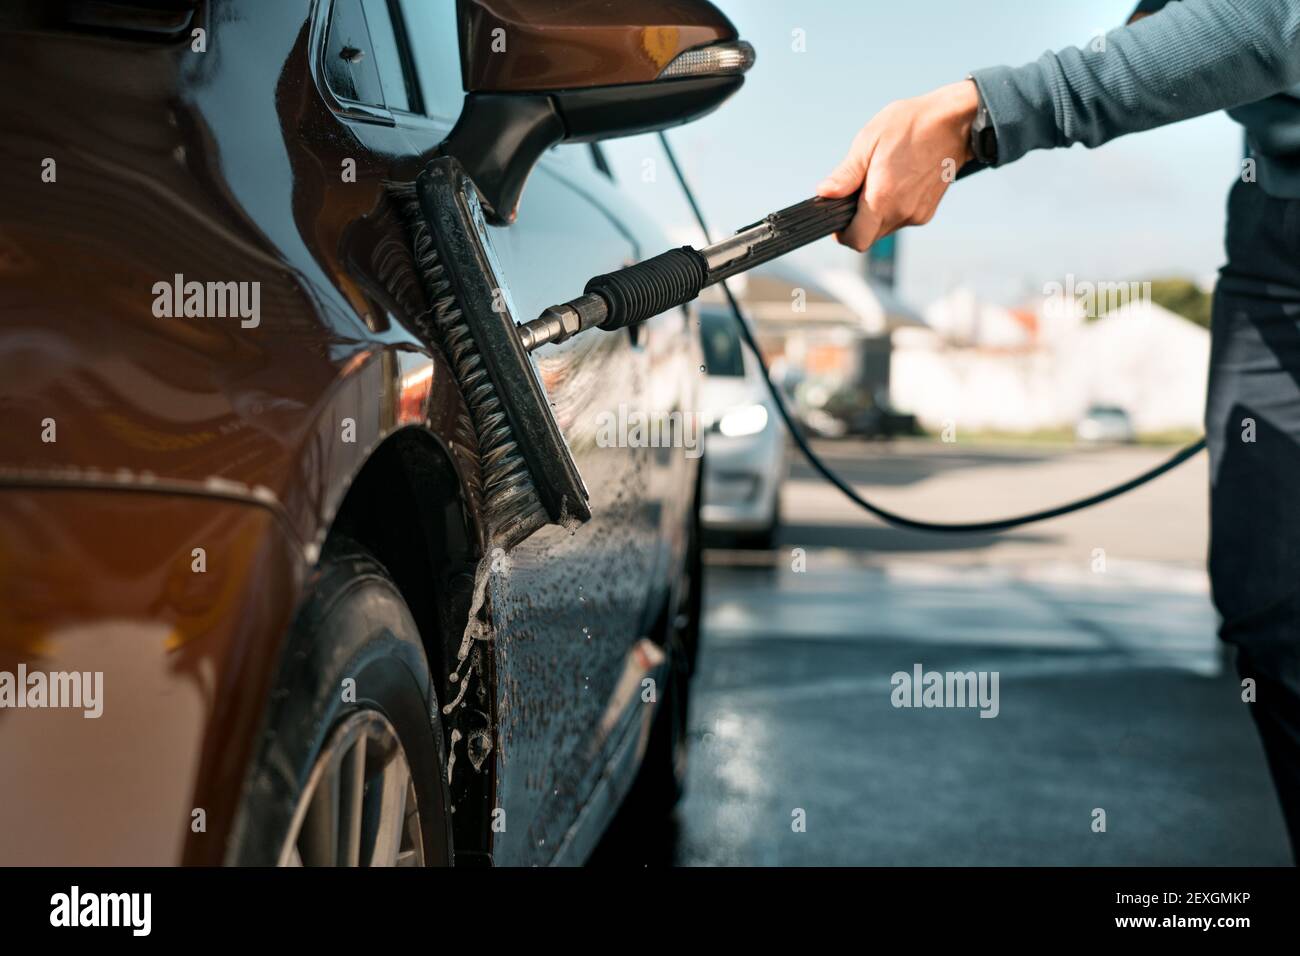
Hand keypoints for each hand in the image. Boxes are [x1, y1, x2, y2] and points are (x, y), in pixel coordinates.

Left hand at [817, 80, 979, 251]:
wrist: (955, 122)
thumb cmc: (911, 125)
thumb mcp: (868, 142)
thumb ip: (845, 175)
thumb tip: (825, 193)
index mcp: (883, 198)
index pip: (856, 240)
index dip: (842, 233)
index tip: (838, 215)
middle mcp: (902, 213)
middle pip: (868, 236)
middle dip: (857, 221)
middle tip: (857, 190)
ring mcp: (917, 214)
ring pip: (884, 229)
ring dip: (874, 213)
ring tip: (880, 180)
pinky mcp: (927, 211)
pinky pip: (901, 219)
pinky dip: (892, 208)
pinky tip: (897, 182)